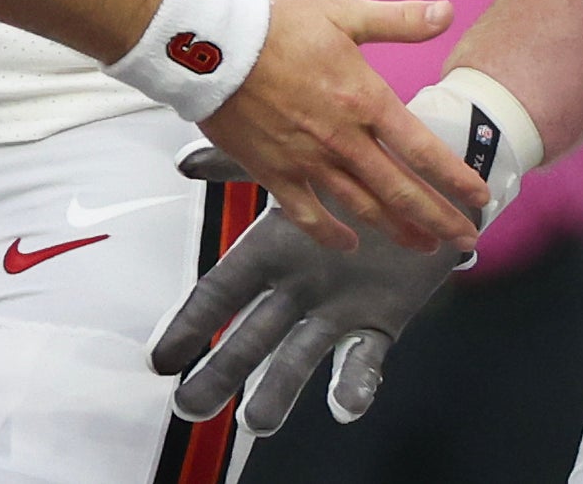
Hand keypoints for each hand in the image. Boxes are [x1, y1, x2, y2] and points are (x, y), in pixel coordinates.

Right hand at [149, 146, 473, 433]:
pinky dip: (354, 383)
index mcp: (272, 253)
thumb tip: (185, 162)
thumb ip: (239, 167)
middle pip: (251, 337)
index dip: (190, 325)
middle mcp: (298, 290)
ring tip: (256, 420)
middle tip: (191, 406)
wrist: (422, 183)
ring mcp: (336, 311)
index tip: (160, 360)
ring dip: (278, 390)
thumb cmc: (354, 174)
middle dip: (221, 371)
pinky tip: (343, 405)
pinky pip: (365, 358)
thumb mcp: (292, 167)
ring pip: (300, 358)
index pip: (221, 294)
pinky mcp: (379, 323)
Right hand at [196, 0, 483, 252]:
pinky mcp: (273, 171)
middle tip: (465, 241)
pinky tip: (348, 243)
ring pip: (361, 208)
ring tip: (423, 246)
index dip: (455, 179)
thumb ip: (398, 20)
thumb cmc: (275, 25)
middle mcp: (342, 138)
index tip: (479, 199)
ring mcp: (307, 160)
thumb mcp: (343, 12)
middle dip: (439, 219)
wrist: (209, 45)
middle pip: (400, 191)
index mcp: (364, 99)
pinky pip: (306, 214)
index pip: (422, 149)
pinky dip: (329, 234)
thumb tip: (446, 12)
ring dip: (396, 230)